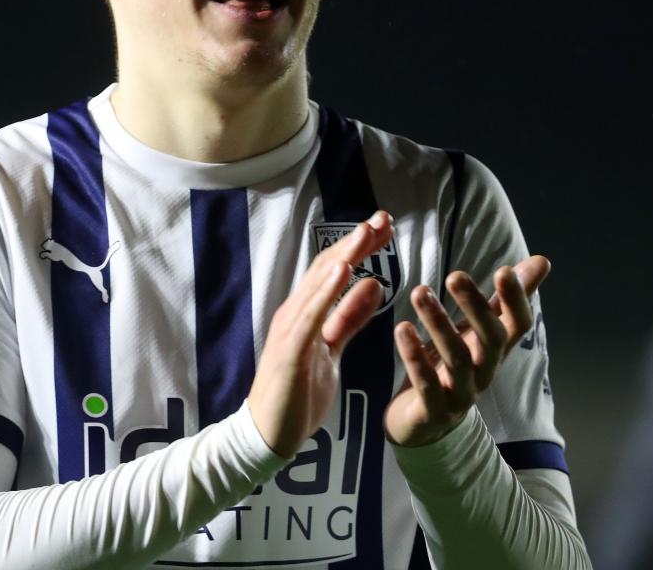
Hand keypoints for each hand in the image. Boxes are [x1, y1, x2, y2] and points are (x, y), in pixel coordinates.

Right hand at [248, 210, 392, 457]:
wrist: (267, 435)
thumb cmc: (298, 394)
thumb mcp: (332, 350)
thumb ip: (349, 318)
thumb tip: (373, 284)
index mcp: (307, 313)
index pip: (335, 270)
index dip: (360, 247)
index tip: (385, 226)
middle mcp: (296, 313)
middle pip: (327, 268)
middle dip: (356, 241)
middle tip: (383, 217)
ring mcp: (291, 330)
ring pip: (319, 284)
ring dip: (344, 255)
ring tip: (367, 232)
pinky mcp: (290, 350)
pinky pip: (311, 315)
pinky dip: (326, 290)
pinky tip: (343, 270)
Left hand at [385, 255, 550, 446]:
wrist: (424, 424)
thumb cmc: (453, 367)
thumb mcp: (478, 331)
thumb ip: (503, 300)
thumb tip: (542, 261)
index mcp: (495, 350)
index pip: (518, 325)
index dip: (516, 301)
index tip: (505, 270)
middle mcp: (484, 372)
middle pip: (491, 340)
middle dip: (476, 307)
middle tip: (455, 275)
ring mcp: (461, 394)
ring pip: (457, 360)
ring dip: (439, 324)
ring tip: (420, 292)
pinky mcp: (433, 411)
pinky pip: (426, 385)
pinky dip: (415, 357)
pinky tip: (402, 329)